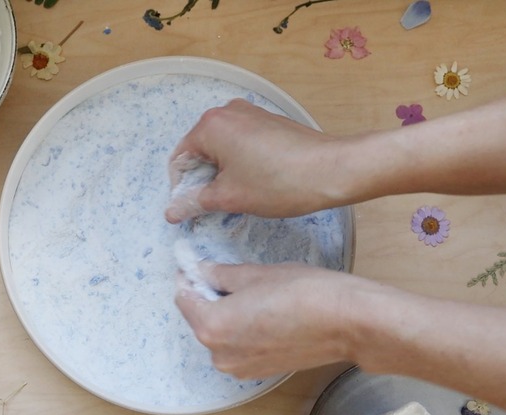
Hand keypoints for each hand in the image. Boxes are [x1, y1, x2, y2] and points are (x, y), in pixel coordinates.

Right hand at [165, 98, 345, 222]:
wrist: (332, 170)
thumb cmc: (280, 182)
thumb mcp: (229, 197)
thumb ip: (195, 202)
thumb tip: (172, 211)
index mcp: (211, 126)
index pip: (180, 159)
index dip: (181, 188)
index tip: (191, 209)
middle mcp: (227, 112)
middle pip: (199, 151)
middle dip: (203, 180)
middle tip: (216, 205)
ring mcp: (250, 114)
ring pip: (221, 148)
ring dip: (222, 173)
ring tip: (239, 195)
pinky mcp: (268, 121)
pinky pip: (241, 143)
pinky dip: (239, 163)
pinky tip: (255, 182)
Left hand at [175, 261, 360, 378]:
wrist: (347, 323)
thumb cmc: (304, 293)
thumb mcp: (254, 274)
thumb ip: (219, 274)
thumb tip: (201, 271)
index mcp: (211, 327)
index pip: (184, 298)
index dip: (188, 277)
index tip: (194, 264)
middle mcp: (219, 354)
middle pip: (200, 318)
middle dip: (208, 296)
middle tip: (226, 274)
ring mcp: (239, 368)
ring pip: (219, 334)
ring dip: (225, 314)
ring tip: (252, 294)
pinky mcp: (258, 373)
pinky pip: (237, 347)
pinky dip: (241, 330)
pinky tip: (263, 313)